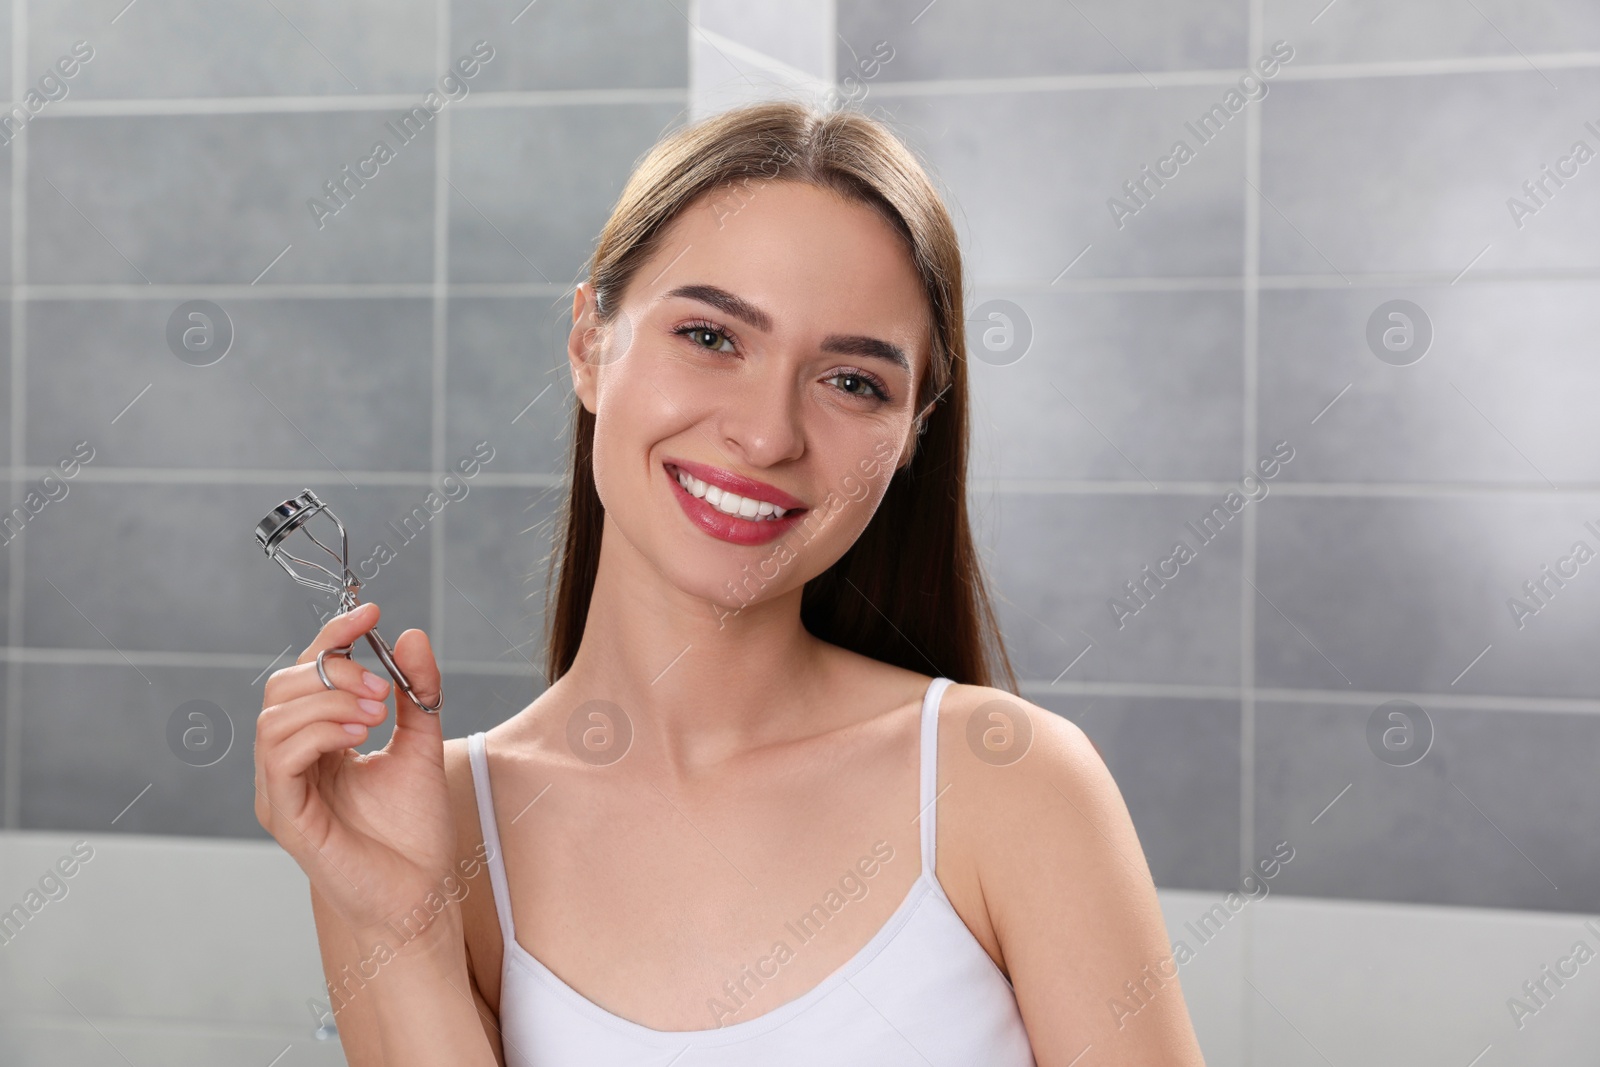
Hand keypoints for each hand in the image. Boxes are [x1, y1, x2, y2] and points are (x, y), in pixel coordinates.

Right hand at [254, 601, 454, 942]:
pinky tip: (357, 737)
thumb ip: (417, 691)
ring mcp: (281, 790)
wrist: (420, 894)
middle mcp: (290, 763)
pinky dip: (316, 734)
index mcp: (317, 743)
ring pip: (275, 718)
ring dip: (329, 703)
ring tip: (376, 715)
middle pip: (283, 688)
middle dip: (332, 672)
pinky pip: (279, 759)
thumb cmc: (414, 831)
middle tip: (381, 688)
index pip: (308, 674)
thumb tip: (410, 634)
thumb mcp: (421, 744)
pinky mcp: (285, 816)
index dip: (334, 638)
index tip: (372, 613)